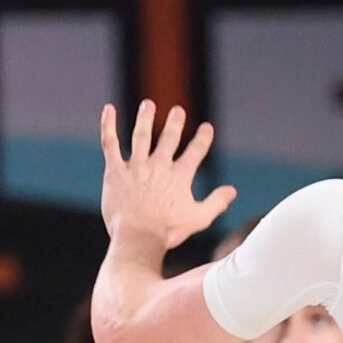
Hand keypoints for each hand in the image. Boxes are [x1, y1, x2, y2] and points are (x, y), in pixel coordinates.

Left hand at [100, 101, 236, 250]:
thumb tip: (232, 191)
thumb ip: (216, 202)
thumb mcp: (198, 219)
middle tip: (178, 111)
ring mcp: (136, 166)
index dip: (202, 139)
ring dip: (145, 118)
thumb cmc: (167, 231)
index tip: (207, 127)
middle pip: (168, 138)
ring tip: (148, 105)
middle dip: (174, 124)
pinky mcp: (115, 171)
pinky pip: (111, 144)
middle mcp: (159, 166)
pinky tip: (109, 110)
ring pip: (141, 136)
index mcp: (179, 176)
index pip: (195, 152)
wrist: (138, 237)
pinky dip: (109, 126)